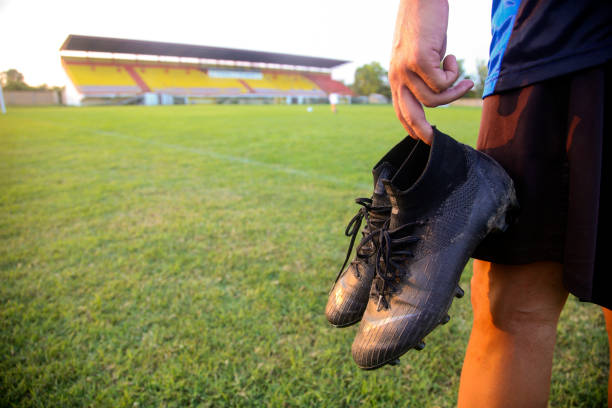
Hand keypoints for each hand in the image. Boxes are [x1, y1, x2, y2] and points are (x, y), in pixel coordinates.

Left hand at [389, 0, 473, 143]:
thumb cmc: (425, 25)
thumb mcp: (422, 55)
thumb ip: (425, 75)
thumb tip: (437, 94)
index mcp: (396, 77)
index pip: (400, 110)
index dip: (411, 127)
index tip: (425, 138)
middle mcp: (397, 76)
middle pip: (409, 115)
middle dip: (423, 132)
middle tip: (436, 141)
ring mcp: (405, 69)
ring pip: (433, 99)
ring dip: (454, 92)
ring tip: (465, 80)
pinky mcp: (417, 60)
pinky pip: (441, 83)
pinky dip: (454, 75)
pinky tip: (453, 58)